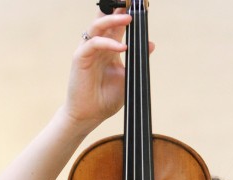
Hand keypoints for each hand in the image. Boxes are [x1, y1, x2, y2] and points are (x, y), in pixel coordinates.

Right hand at [64, 10, 154, 132]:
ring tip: (129, 19)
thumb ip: (138, 59)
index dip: (124, 13)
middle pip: (104, 18)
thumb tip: (151, 44)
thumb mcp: (128, 77)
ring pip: (97, 25)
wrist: (91, 115)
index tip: (139, 9)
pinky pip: (94, 43)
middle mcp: (98, 46)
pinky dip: (108, 43)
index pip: (116, 24)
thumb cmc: (106, 99)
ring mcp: (88, 50)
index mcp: (108, 49)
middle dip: (116, 8)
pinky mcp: (80, 58)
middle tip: (131, 3)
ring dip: (113, 19)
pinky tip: (122, 47)